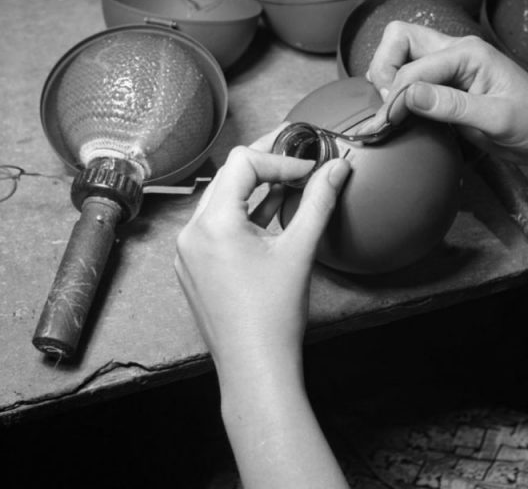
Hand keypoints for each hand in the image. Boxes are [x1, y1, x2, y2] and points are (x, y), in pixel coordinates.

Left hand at [174, 130, 350, 370]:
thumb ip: (319, 200)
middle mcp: (192, 232)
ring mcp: (189, 252)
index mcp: (214, 223)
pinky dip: (242, 216)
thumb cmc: (274, 315)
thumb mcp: (300, 250)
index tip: (309, 170)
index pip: (243, 163)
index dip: (280, 159)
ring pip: (221, 201)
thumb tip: (338, 168)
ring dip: (254, 192)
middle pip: (229, 177)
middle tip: (299, 168)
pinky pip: (215, 226)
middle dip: (266, 169)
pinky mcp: (194, 267)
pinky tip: (268, 217)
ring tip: (289, 190)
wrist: (255, 368)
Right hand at [358, 21, 527, 166]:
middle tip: (389, 105)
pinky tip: (401, 114)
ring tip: (393, 110)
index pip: (414, 67)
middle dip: (383, 68)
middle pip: (398, 38)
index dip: (396, 95)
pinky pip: (409, 77)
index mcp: (468, 53)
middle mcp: (454, 52)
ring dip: (388, 78)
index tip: (391, 122)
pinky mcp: (445, 86)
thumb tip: (409, 96)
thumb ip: (452, 106)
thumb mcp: (498, 118)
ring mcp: (448, 68)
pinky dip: (396, 92)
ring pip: (400, 55)